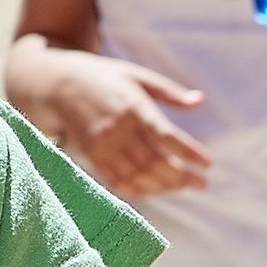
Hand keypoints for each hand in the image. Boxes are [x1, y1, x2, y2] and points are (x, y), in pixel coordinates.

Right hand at [52, 55, 211, 198]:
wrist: (57, 84)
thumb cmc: (104, 77)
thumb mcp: (137, 76)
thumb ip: (169, 92)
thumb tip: (200, 101)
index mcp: (135, 106)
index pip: (167, 136)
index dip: (189, 152)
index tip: (208, 164)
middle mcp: (120, 128)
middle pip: (155, 161)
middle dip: (181, 177)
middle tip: (201, 184)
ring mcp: (104, 144)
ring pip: (138, 175)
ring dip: (162, 186)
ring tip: (181, 188)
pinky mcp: (92, 155)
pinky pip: (117, 180)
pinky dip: (137, 190)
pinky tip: (153, 190)